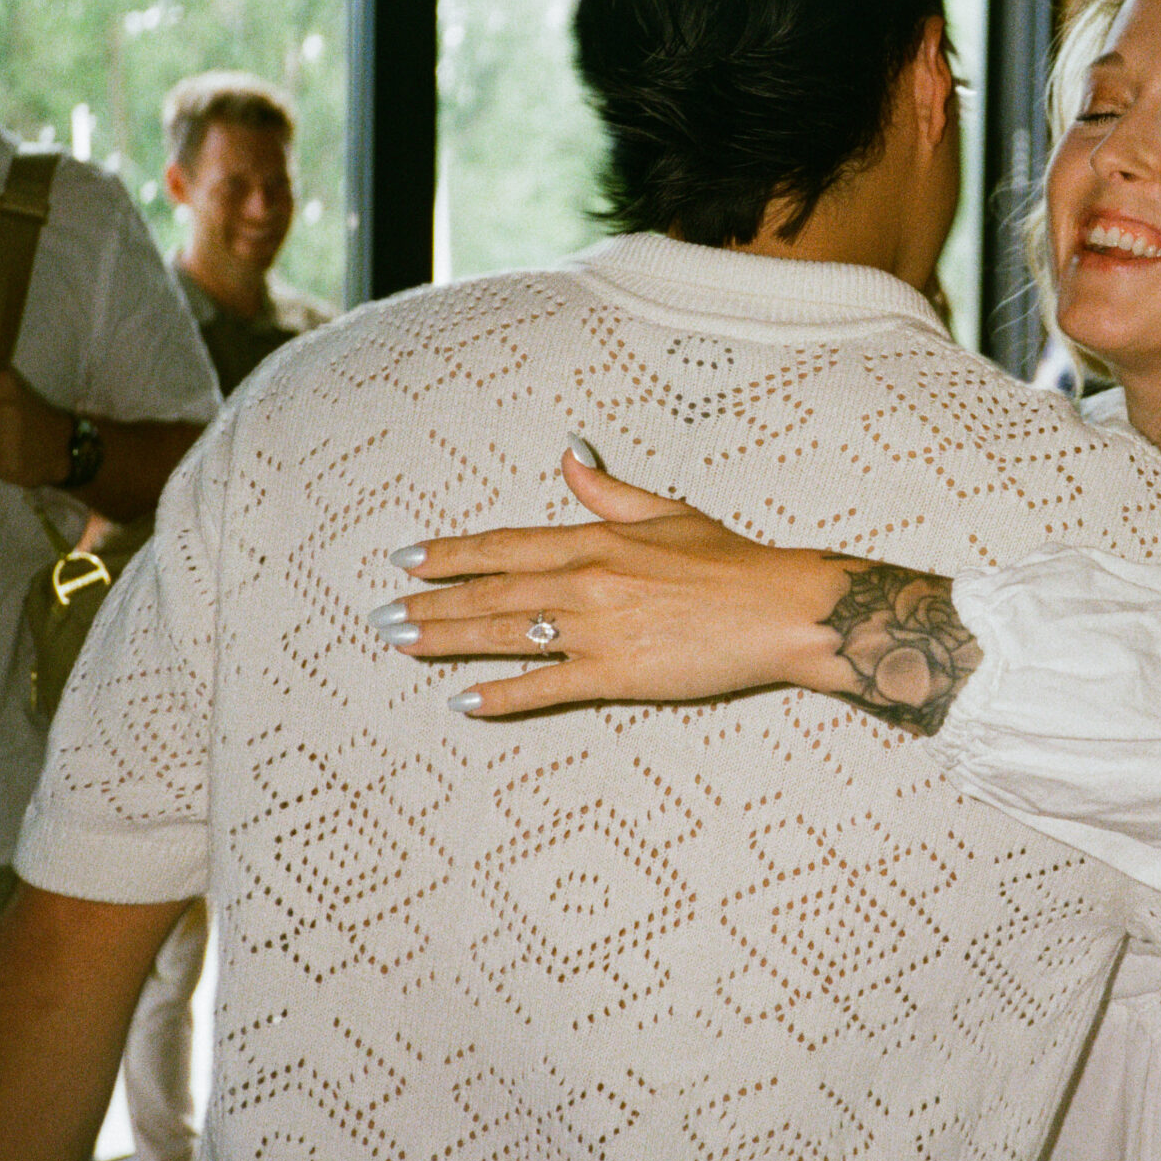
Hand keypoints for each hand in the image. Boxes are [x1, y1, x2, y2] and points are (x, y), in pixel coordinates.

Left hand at [377, 451, 846, 717]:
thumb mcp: (669, 512)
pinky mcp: (615, 675)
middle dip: (429, 602)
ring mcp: (596, 630)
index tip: (406, 559)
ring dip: (445, 640)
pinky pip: (543, 687)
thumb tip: (570, 457)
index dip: (450, 554)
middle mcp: (585, 581)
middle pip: (489, 592)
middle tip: (382, 615)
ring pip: (502, 635)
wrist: (779, 609)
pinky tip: (463, 702)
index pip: (504, 545)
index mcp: (596, 539)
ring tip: (402, 644)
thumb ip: (610, 493)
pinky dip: (500, 696)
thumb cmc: (732, 562)